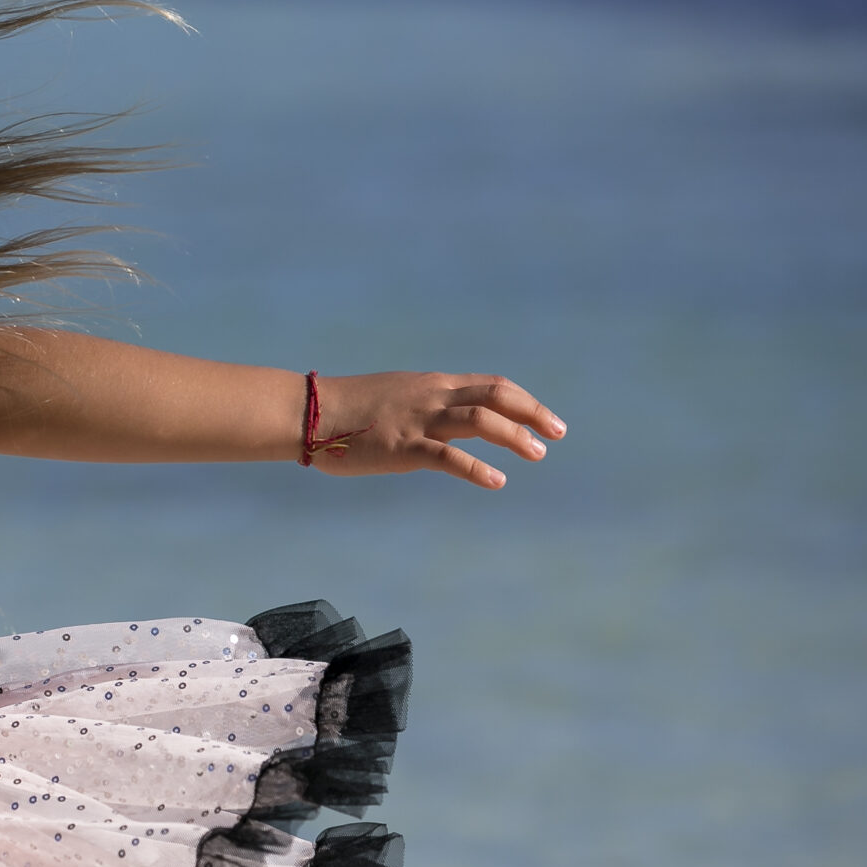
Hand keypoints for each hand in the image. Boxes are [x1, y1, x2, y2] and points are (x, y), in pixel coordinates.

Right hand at [307, 372, 564, 487]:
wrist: (309, 413)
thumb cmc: (346, 409)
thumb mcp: (394, 398)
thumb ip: (423, 407)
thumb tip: (444, 425)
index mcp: (432, 385)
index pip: (491, 386)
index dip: (525, 401)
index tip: (546, 419)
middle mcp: (432, 397)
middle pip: (496, 396)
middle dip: (532, 413)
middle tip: (557, 434)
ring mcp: (418, 420)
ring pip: (479, 420)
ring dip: (514, 436)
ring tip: (537, 454)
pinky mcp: (402, 447)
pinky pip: (447, 457)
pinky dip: (476, 469)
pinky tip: (497, 481)